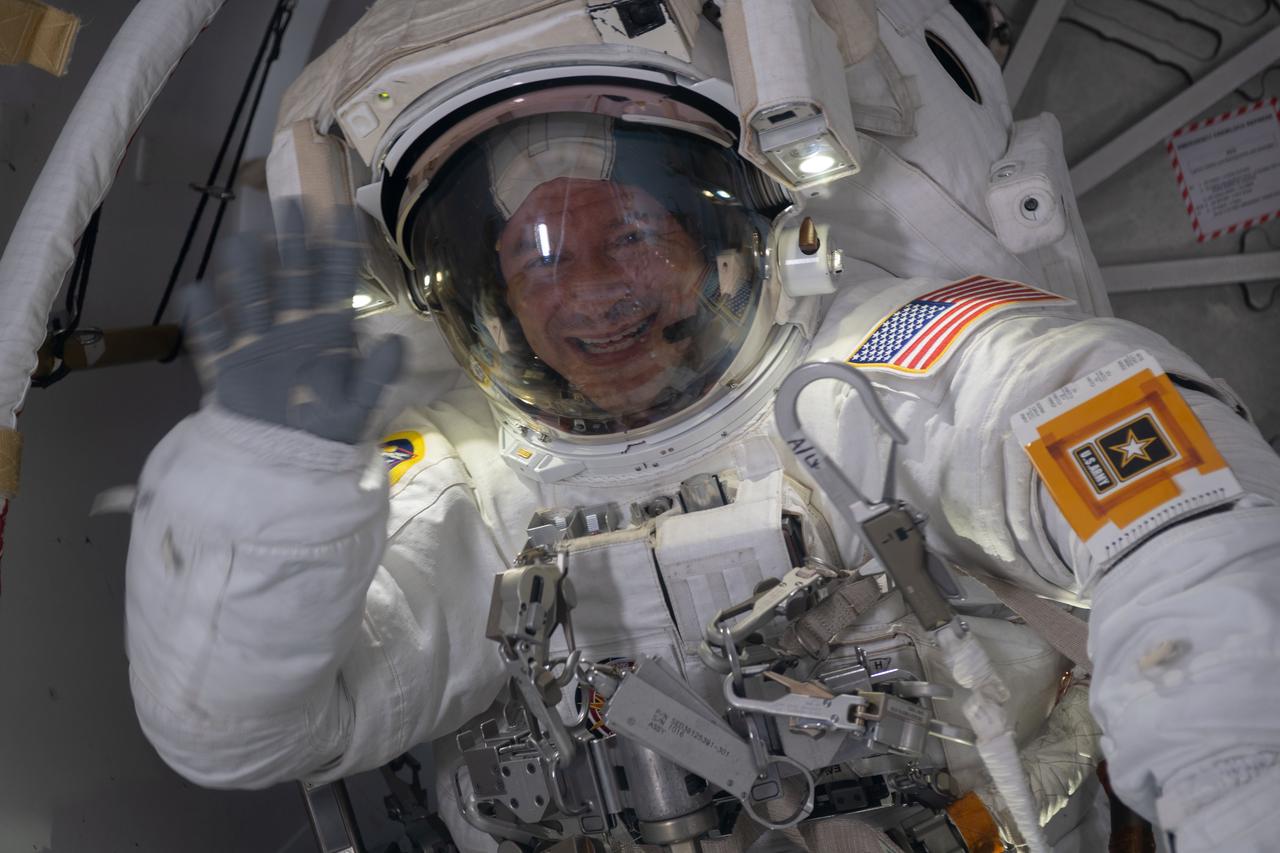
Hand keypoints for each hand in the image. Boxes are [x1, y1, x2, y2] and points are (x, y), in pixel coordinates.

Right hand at [183, 203, 403, 443]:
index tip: (341, 212)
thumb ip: (377, 375)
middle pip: (291, 272)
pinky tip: (196, 292)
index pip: (336, 281)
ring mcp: (259, 339)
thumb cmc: (328, 430)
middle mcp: (293, 325)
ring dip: (246, 268)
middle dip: (291, 239)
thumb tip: (397, 343)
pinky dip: (204, 315)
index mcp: (329, 330)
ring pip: (251, 293)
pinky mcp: (228, 362)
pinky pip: (213, 334)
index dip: (339, 247)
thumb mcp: (359, 407)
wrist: (289, 461)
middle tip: (289, 202)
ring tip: (241, 238)